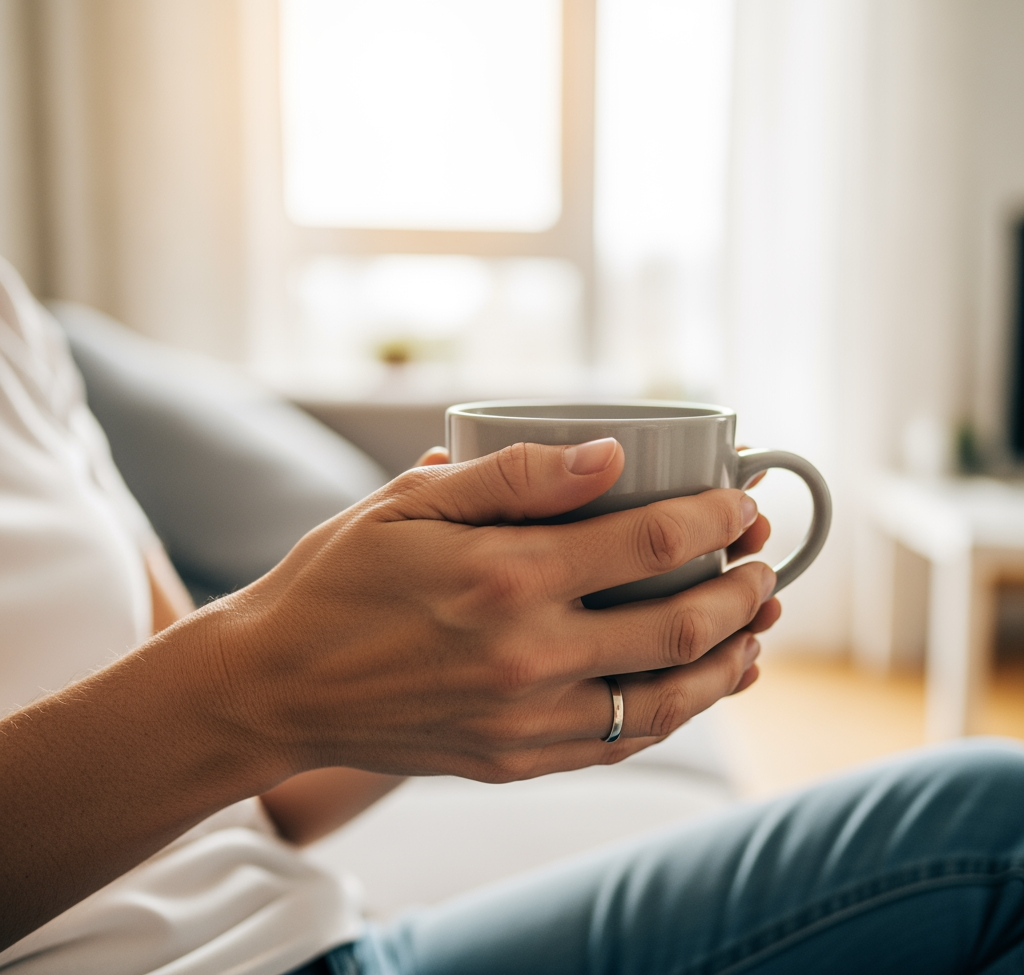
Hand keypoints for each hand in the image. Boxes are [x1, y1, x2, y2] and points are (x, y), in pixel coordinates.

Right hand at [209, 438, 779, 784]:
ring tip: (758, 629)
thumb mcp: (408, 502)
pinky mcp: (515, 760)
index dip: (714, 518)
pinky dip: (675, 712)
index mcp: (504, 577)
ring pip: (668, 699)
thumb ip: (514, 475)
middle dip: (744, 588)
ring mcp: (526, 720)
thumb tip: (611, 455)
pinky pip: (620, 742)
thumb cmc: (338, 581)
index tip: (742, 503)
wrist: (275, 688)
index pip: (649, 540)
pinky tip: (694, 686)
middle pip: (680, 624)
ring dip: (730, 659)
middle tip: (765, 562)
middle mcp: (527, 655)